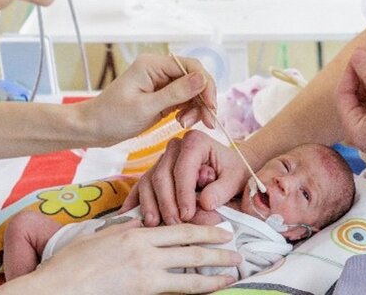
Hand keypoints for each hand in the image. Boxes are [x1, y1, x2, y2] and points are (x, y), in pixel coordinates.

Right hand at [0, 221, 240, 294]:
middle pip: (190, 248)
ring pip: (189, 273)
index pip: (180, 228)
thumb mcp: (101, 236)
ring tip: (232, 275)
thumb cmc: (72, 263)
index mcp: (136, 232)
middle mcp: (145, 250)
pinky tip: (207, 291)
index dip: (204, 229)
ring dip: (214, 274)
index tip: (221, 230)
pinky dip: (194, 291)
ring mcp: (144, 273)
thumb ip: (125, 230)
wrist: (56, 287)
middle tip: (238, 253)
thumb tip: (142, 225)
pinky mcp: (141, 291)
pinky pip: (175, 290)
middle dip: (217, 251)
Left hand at [86, 54, 216, 145]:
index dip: (205, 85)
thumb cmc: (112, 117)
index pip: (190, 67)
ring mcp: (160, 82)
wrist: (92, 128)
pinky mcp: (161, 95)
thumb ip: (175, 93)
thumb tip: (201, 79)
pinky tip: (183, 122)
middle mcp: (159, 69)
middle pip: (194, 78)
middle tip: (208, 121)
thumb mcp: (146, 107)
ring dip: (196, 107)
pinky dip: (188, 110)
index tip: (211, 106)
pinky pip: (183, 99)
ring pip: (191, 90)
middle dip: (203, 99)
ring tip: (187, 124)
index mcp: (153, 64)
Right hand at [121, 131, 248, 225]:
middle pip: (162, 174)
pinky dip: (136, 202)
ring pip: (148, 181)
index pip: (183, 167)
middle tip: (174, 224)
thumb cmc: (233, 174)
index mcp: (195, 141)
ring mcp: (162, 160)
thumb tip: (205, 203)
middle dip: (167, 202)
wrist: (228, 172)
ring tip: (154, 224)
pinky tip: (129, 216)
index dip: (183, 192)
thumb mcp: (235, 180)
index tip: (188, 214)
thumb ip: (222, 190)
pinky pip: (141, 187)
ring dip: (150, 204)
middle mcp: (175, 147)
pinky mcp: (154, 173)